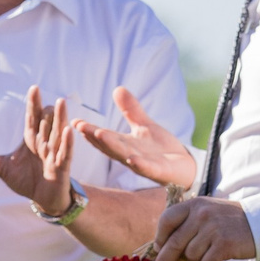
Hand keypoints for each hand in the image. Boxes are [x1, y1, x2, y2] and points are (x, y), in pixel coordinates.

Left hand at [0, 85, 76, 214]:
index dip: (33, 103)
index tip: (34, 88)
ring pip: (58, 131)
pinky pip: (66, 152)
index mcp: (31, 138)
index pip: (33, 117)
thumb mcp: (4, 169)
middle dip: (47, 110)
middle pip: (47, 120)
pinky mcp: (62, 167)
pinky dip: (66, 142)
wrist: (42, 199)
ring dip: (60, 117)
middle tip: (47, 101)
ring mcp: (54, 153)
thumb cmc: (27, 180)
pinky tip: (67, 130)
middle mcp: (44, 142)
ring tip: (61, 101)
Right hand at [77, 87, 198, 193]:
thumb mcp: (144, 126)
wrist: (185, 167)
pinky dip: (139, 164)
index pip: (104, 136)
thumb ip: (131, 110)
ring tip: (100, 134)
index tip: (74, 121)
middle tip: (80, 127)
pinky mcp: (159, 171)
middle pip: (110, 146)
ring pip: (124, 155)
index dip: (90, 130)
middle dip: (95, 136)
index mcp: (125, 145)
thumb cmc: (161, 149)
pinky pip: (147, 168)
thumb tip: (117, 89)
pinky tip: (132, 159)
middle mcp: (130, 155)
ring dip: (112, 146)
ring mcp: (143, 164)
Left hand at [148, 195, 257, 260]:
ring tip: (212, 253)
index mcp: (195, 204)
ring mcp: (212, 228)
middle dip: (164, 260)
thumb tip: (163, 245)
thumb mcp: (208, 211)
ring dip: (199, 260)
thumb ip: (188, 222)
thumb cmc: (231, 221)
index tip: (158, 248)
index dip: (160, 236)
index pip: (167, 219)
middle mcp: (201, 214)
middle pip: (174, 242)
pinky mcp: (224, 243)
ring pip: (191, 255)